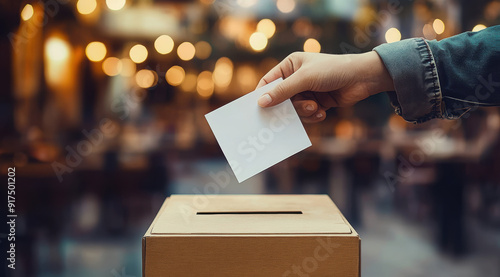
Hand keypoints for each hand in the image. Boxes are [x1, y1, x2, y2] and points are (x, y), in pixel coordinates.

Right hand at [256, 51, 393, 122]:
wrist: (362, 78)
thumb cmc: (332, 70)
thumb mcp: (304, 79)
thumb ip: (282, 91)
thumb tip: (261, 103)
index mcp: (290, 66)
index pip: (268, 82)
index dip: (263, 95)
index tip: (259, 109)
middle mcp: (296, 78)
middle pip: (281, 100)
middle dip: (290, 107)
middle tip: (299, 108)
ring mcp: (307, 91)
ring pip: (294, 110)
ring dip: (304, 111)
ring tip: (315, 107)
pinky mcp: (317, 102)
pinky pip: (306, 115)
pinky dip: (313, 115)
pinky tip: (322, 112)